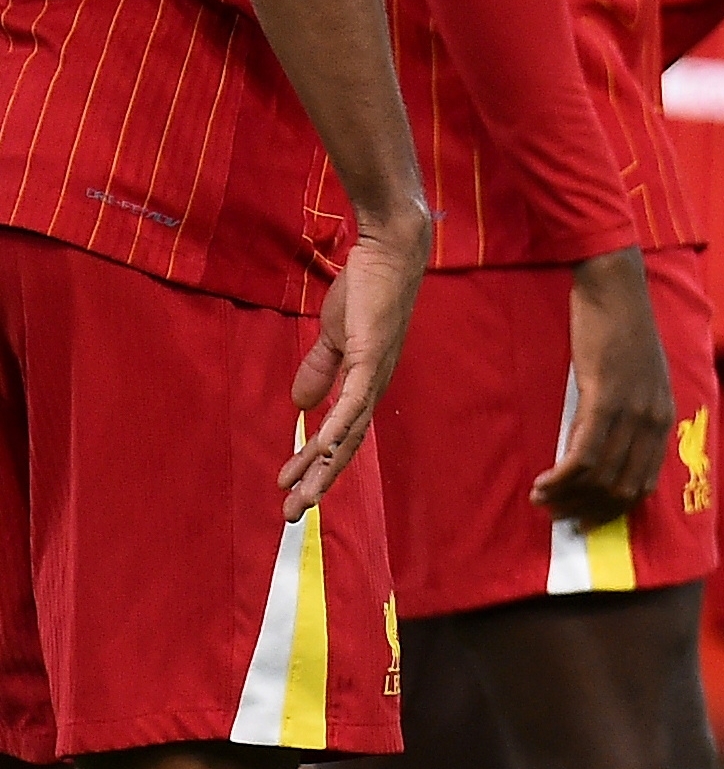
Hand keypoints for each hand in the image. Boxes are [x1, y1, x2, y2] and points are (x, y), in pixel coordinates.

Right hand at [282, 201, 429, 518]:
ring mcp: (374, 374)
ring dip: (322, 466)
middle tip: (292, 514)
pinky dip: (337, 426)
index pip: (341, 436)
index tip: (292, 489)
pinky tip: (321, 448)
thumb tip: (301, 406)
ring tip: (298, 495)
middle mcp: (374, 387)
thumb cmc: (364, 292)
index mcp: (364, 385)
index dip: (319, 465)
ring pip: (348, 434)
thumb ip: (319, 370)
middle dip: (319, 482)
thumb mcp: (333, 338)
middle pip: (346, 447)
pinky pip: (351, 400)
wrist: (386, 254)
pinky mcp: (369, 355)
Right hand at [535, 246, 672, 525]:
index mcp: (664, 418)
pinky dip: (563, 478)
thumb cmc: (619, 331)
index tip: (584, 518)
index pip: (643, 483)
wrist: (615, 291)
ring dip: (568, 498)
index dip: (612, 509)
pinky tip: (543, 483)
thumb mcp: (635, 379)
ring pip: (601, 477)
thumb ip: (626, 414)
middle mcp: (654, 420)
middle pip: (622, 488)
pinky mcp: (606, 398)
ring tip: (542, 501)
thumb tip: (600, 450)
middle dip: (587, 510)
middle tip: (556, 516)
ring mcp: (632, 411)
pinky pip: (585, 454)